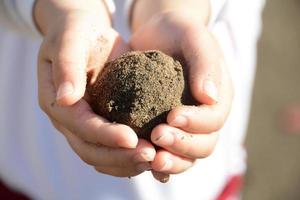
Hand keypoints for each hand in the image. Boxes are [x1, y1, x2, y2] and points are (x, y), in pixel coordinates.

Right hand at [36, 0, 155, 176]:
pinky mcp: (102, 122)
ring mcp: (84, 124)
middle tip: (150, 155)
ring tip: (155, 160)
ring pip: (101, 155)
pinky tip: (153, 155)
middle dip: (119, 156)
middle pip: (89, 149)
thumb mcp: (70, 39)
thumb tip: (66, 99)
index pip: (79, 125)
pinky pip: (113, 148)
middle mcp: (68, 119)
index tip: (132, 139)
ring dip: (127, 162)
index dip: (104, 135)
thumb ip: (67, 65)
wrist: (86, 32)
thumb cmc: (77, 31)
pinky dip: (130, 156)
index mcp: (55, 101)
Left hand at [130, 11, 232, 180]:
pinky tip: (147, 166)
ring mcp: (188, 127)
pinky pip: (169, 154)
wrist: (159, 35)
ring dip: (172, 162)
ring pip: (188, 156)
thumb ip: (205, 63)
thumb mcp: (193, 37)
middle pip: (204, 144)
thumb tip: (210, 97)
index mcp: (218, 96)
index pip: (215, 119)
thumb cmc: (178, 33)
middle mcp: (206, 116)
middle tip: (157, 137)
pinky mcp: (168, 130)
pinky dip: (161, 165)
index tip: (172, 116)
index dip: (196, 123)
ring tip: (151, 159)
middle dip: (182, 145)